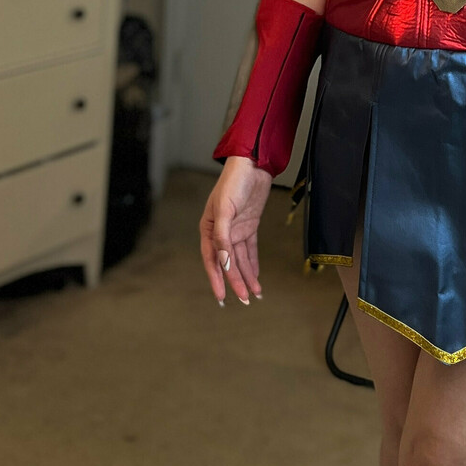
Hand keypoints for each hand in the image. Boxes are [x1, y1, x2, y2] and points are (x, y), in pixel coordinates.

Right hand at [199, 156, 272, 304]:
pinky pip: (250, 250)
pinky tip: (256, 276)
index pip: (212, 260)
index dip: (217, 279)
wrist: (252, 165)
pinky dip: (253, 263)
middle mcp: (221, 232)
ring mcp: (236, 230)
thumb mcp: (225, 210)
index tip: (223, 297)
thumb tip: (224, 263)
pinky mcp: (249, 226)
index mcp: (208, 229)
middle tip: (245, 300)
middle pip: (228, 263)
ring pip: (240, 260)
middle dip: (236, 282)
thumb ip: (223, 237)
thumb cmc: (233, 183)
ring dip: (247, 276)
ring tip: (254, 294)